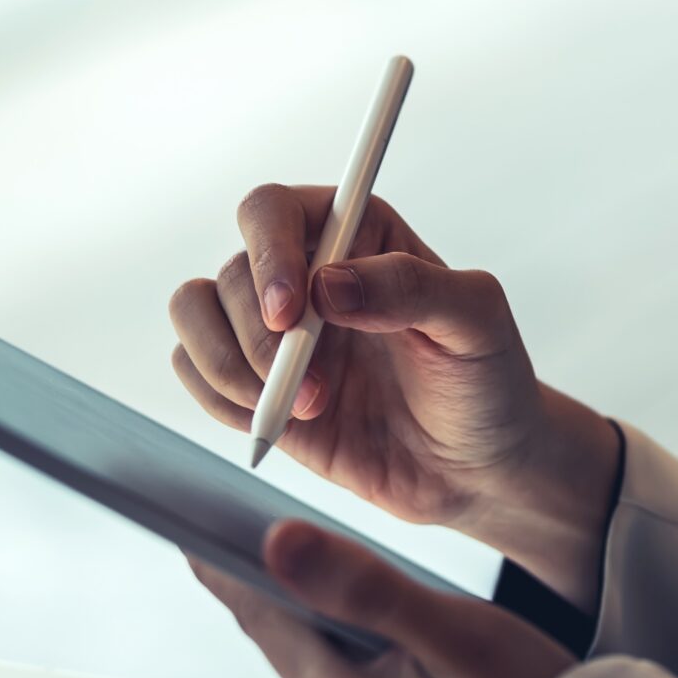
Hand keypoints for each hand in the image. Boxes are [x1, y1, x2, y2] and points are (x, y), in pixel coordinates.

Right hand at [168, 185, 619, 605]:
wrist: (476, 468)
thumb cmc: (486, 382)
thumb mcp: (475, 324)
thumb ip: (411, 288)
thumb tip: (329, 284)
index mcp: (354, 232)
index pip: (272, 209)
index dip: (267, 255)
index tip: (291, 313)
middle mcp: (302, 271)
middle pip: (229, 273)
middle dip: (258, 339)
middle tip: (314, 392)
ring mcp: (271, 329)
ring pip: (193, 313)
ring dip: (229, 367)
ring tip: (302, 410)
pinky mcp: (252, 383)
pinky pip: (192, 369)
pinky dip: (218, 398)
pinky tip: (279, 423)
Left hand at [190, 520, 575, 677]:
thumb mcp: (461, 637)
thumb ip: (364, 587)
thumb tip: (275, 543)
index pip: (259, 612)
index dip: (226, 559)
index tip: (185, 515)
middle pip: (294, 643)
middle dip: (312, 597)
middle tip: (330, 552)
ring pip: (327, 677)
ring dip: (353, 643)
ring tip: (418, 632)